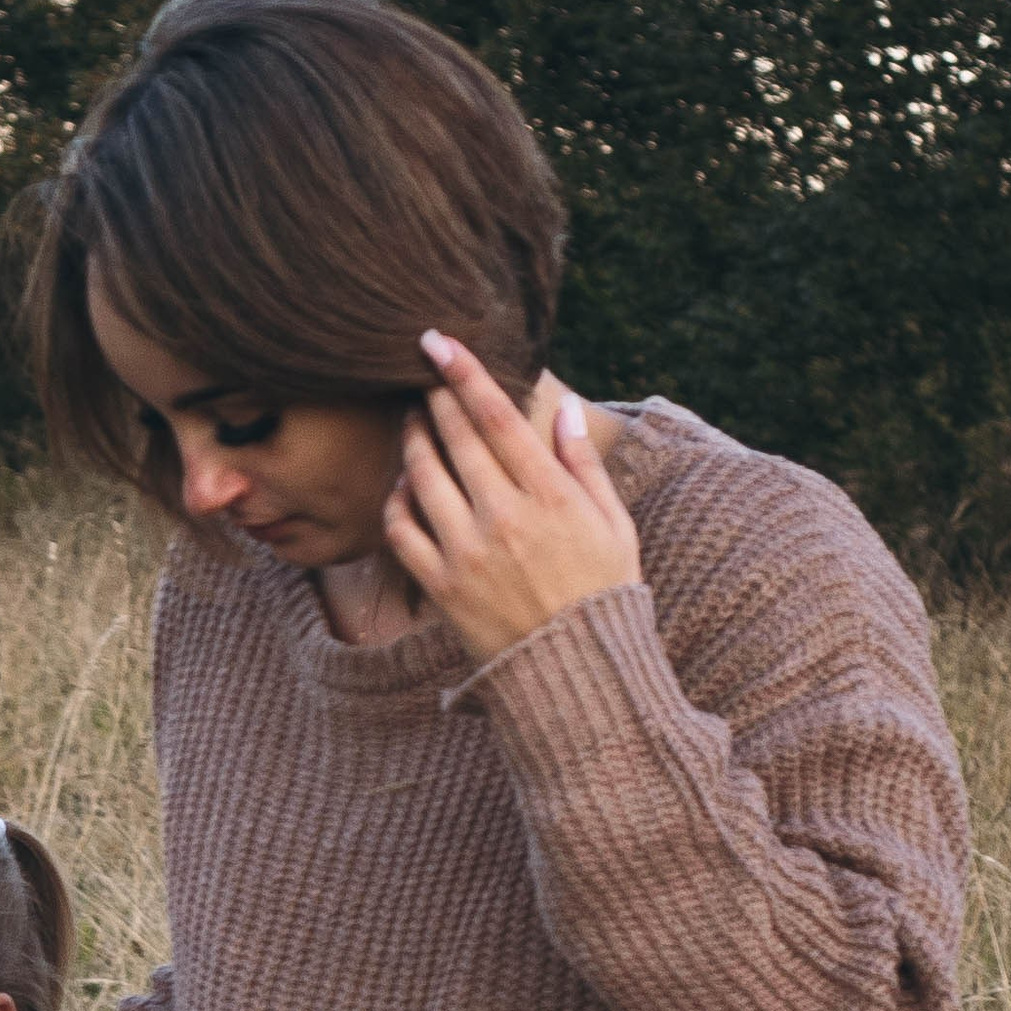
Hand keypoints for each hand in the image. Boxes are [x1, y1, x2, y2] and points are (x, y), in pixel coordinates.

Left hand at [383, 333, 639, 666]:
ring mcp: (467, 551)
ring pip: (422, 476)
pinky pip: (402, 531)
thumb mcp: (613, 523)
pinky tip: (405, 486)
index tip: (437, 340)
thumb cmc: (602, 591)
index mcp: (549, 493)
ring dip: (412, 441)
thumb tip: (562, 407)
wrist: (577, 671)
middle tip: (422, 377)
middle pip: (454, 437)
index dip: (463, 371)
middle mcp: (503, 516)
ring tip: (414, 423)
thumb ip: (583, 463)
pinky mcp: (441, 586)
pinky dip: (397, 501)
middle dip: (434, 398)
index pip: (496, 415)